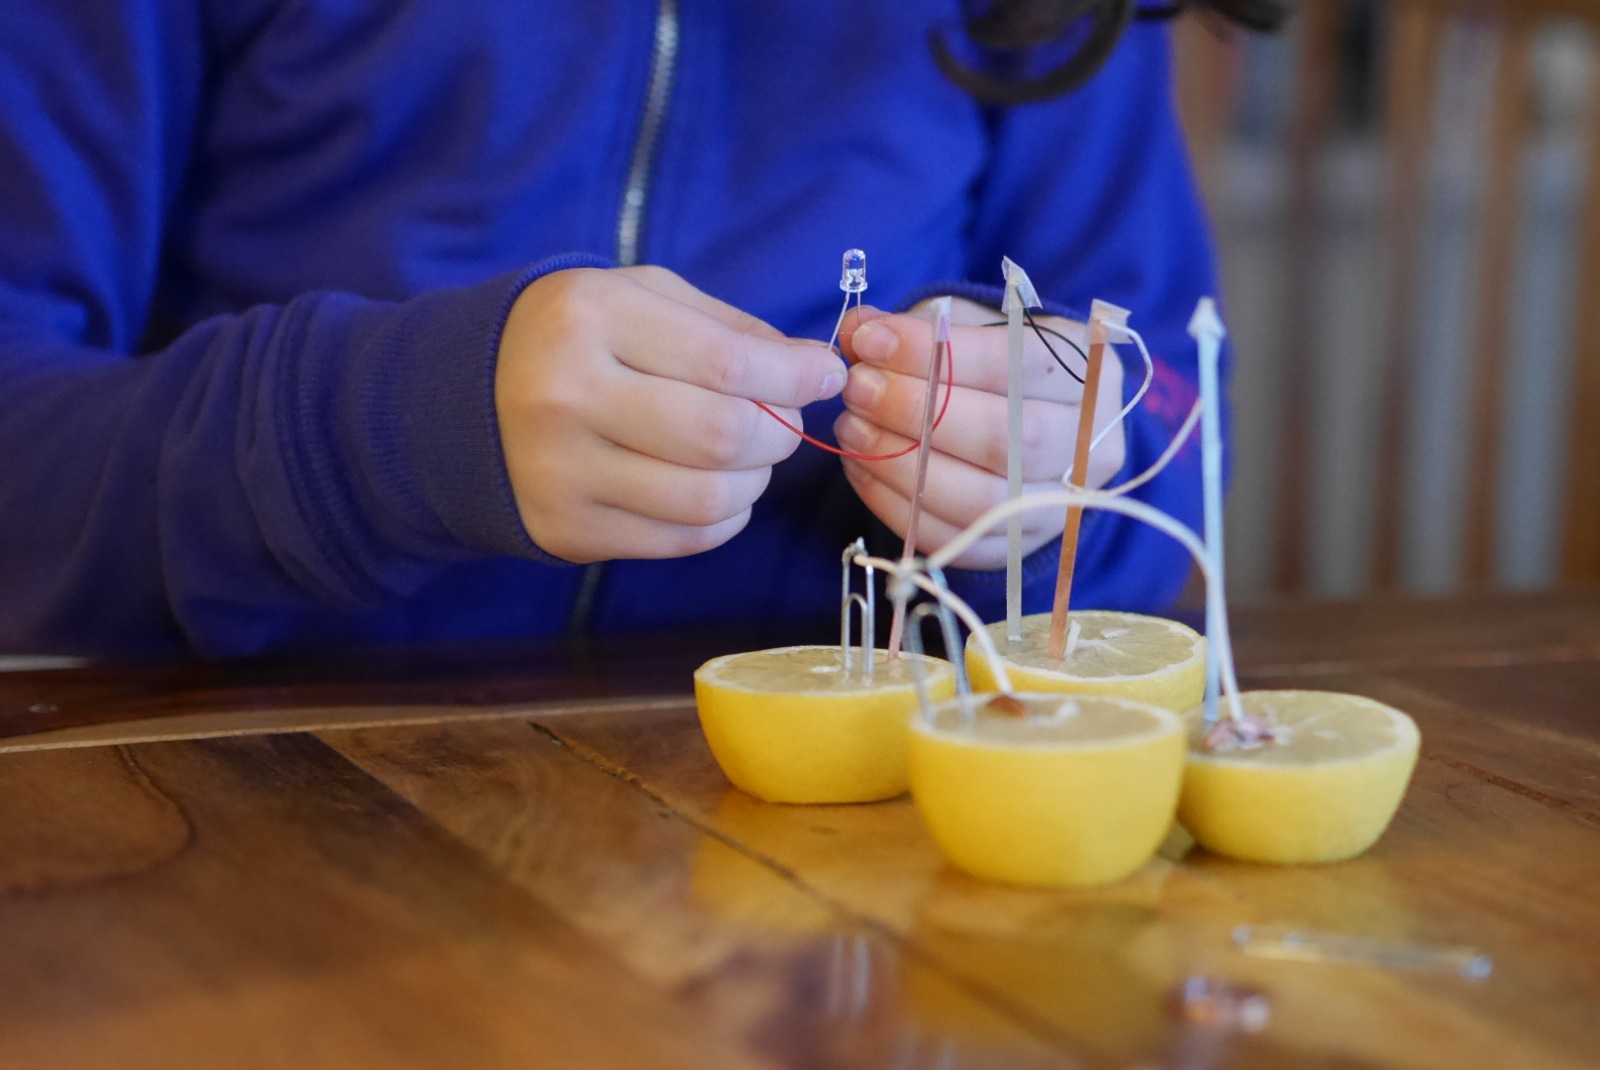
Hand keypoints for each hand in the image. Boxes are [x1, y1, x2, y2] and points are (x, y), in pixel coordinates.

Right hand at [495, 265, 845, 562]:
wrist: (461, 400)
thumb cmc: (574, 337)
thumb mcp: (639, 297)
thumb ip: (728, 328)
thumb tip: (813, 370)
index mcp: (588, 318)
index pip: (727, 364)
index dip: (795, 377)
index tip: (824, 375)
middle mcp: (566, 396)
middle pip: (723, 438)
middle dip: (781, 433)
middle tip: (787, 421)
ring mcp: (561, 472)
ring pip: (708, 500)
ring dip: (755, 482)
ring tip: (751, 457)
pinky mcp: (565, 530)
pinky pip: (680, 539)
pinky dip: (722, 518)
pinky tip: (716, 489)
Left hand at [835, 297, 1125, 569]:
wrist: (1036, 425)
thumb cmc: (1001, 366)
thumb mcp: (973, 329)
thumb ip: (919, 327)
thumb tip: (857, 330)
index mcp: (1092, 375)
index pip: (1017, 363)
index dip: (938, 353)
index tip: (872, 340)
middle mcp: (1090, 447)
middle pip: (1005, 440)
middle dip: (916, 412)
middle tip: (857, 389)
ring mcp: (1059, 507)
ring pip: (980, 500)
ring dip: (900, 464)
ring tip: (851, 428)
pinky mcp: (1020, 548)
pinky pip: (956, 541)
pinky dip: (897, 507)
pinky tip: (861, 469)